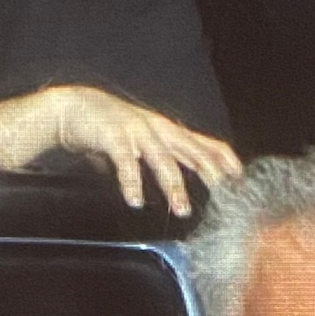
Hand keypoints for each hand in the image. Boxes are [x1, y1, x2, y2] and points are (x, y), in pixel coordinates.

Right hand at [0, 85, 240, 217]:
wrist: (73, 107)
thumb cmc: (111, 129)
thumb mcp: (142, 144)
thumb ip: (161, 162)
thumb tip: (179, 188)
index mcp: (168, 131)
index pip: (205, 144)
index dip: (225, 160)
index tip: (241, 181)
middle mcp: (157, 128)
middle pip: (191, 152)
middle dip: (209, 175)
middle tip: (223, 199)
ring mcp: (136, 130)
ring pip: (162, 159)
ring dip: (173, 185)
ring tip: (181, 209)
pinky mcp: (113, 135)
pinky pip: (125, 162)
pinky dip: (132, 182)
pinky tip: (136, 201)